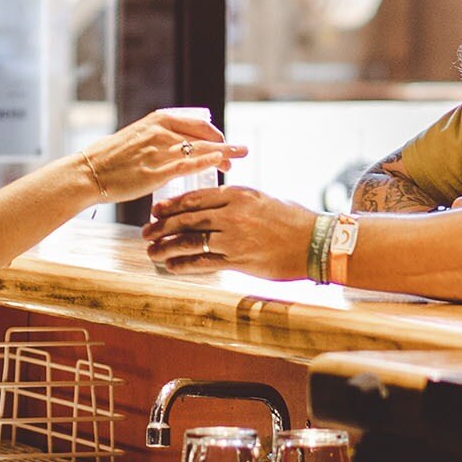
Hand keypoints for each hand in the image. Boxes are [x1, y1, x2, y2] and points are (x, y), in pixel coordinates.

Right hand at [77, 111, 245, 203]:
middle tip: (239, 152)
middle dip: (224, 145)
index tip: (223, 143)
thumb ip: (157, 137)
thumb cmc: (110, 158)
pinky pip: (186, 165)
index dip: (215, 134)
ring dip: (222, 155)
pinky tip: (219, 162)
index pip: (197, 124)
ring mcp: (158, 151)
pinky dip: (205, 162)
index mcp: (157, 120)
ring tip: (236, 161)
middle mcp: (161, 132)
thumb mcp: (136, 137)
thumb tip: (174, 143)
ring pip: (199, 150)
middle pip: (203, 137)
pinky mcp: (155, 171)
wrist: (89, 172)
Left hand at [143, 186, 316, 278]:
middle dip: (163, 226)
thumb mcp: (263, 200)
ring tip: (152, 252)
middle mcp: (232, 214)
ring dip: (167, 247)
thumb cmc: (293, 220)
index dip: (172, 205)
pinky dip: (184, 264)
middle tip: (146, 232)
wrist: (315, 242)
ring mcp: (234, 238)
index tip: (156, 210)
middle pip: (187, 219)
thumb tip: (217, 206)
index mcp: (238, 195)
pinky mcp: (238, 260)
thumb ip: (238, 202)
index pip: (196, 198)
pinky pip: (204, 262)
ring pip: (190, 241)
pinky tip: (172, 266)